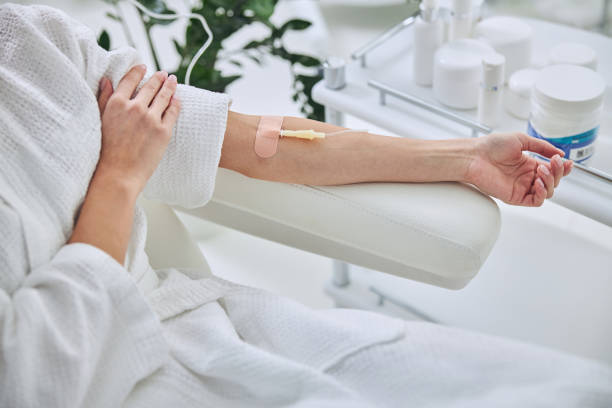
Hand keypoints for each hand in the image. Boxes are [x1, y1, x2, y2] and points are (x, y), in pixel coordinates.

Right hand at [94, 65, 180, 194]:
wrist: (118, 173)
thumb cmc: (106, 150)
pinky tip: (177, 99)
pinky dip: (176, 103)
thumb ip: (103, 98)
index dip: (138, 71)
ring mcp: (151, 119)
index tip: (144, 66)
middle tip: (164, 74)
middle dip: (158, 78)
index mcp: (117, 103)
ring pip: (164, 96)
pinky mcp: (163, 131)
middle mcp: (135, 107)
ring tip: (173, 81)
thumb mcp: (100, 120)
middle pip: (151, 86)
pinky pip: (173, 112)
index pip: (130, 80)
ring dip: (170, 86)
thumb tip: (106, 79)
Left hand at [466, 132, 572, 206]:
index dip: (563, 168)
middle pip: (553, 181)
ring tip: (542, 170)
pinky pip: (536, 201)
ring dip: (550, 181)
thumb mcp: (521, 140)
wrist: (475, 156)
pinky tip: (538, 182)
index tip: (567, 162)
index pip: (552, 170)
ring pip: (547, 192)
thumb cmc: (491, 147)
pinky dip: (541, 193)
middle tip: (552, 162)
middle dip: (557, 172)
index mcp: (528, 165)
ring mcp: (521, 187)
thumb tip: (559, 152)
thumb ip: (541, 147)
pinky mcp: (515, 197)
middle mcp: (526, 177)